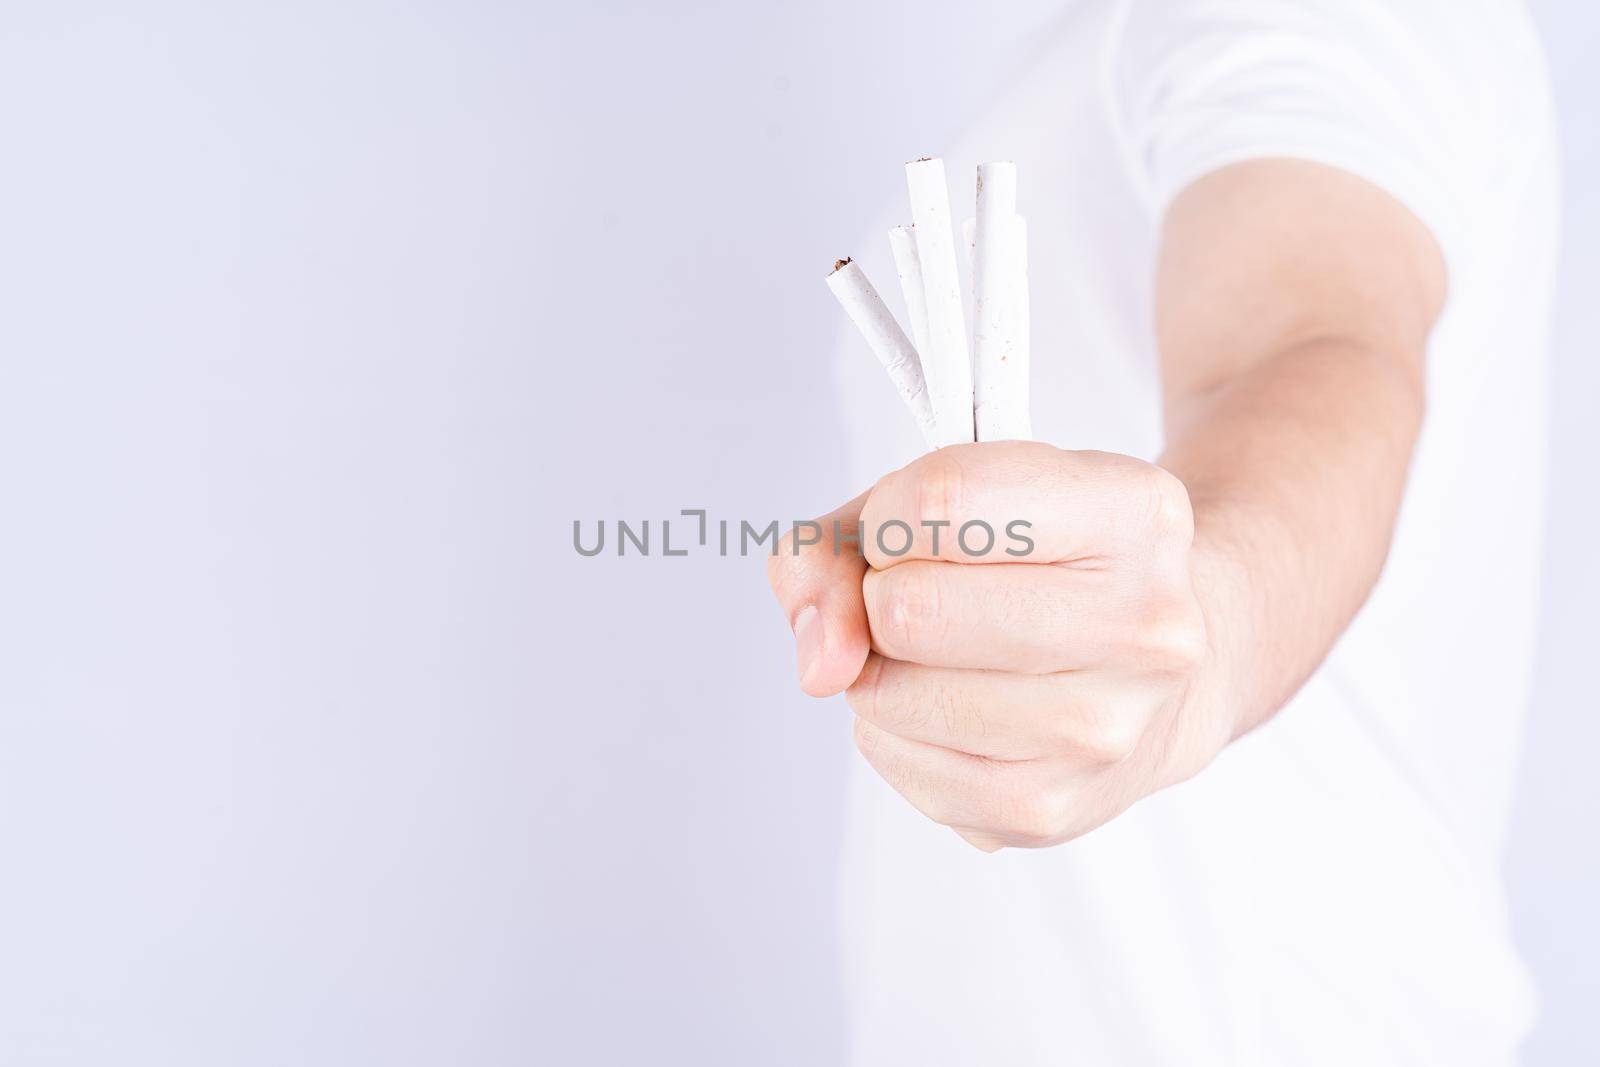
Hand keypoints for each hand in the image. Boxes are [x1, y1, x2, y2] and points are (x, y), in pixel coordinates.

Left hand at [768, 441, 1229, 850]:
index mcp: (1130, 511)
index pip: (942, 500)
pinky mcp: (1054, 807)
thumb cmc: (1040, 571)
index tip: (910, 532)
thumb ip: (838, 548)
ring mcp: (1105, 727)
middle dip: (881, 602)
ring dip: (882, 674)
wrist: (1155, 673)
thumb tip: (824, 659)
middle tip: (924, 598)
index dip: (888, 520)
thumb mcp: (940, 504)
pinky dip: (894, 736)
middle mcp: (1140, 621)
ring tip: (940, 656)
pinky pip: (904, 768)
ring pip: (895, 697)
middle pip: (912, 610)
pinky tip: (944, 708)